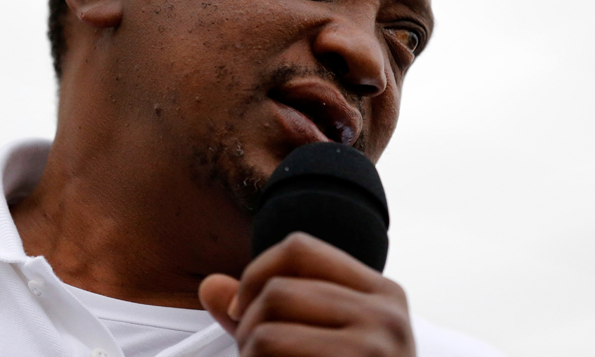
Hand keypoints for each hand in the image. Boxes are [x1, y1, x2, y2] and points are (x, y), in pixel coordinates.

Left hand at [199, 232, 414, 356]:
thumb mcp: (321, 342)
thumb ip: (267, 314)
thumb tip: (210, 285)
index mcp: (381, 293)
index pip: (299, 248)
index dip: (256, 272)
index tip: (243, 312)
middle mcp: (385, 315)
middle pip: (277, 291)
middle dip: (247, 327)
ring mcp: (375, 351)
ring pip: (266, 333)